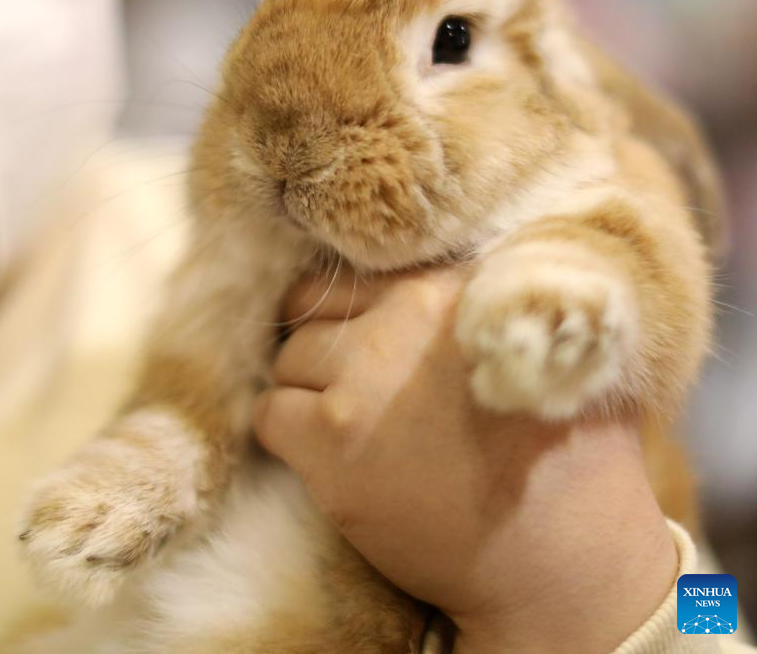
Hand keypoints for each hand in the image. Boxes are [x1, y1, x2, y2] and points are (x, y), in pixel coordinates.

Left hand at [253, 267, 677, 653]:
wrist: (565, 561)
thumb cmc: (570, 460)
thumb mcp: (555, 349)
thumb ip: (496, 302)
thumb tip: (451, 279)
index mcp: (452, 288)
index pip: (357, 278)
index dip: (357, 318)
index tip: (366, 351)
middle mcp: (404, 318)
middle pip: (313, 311)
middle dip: (324, 351)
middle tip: (351, 394)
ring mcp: (363, 377)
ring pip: (288, 360)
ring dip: (306, 394)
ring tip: (347, 433)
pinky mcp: (331, 439)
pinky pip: (269, 414)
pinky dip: (286, 437)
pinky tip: (327, 462)